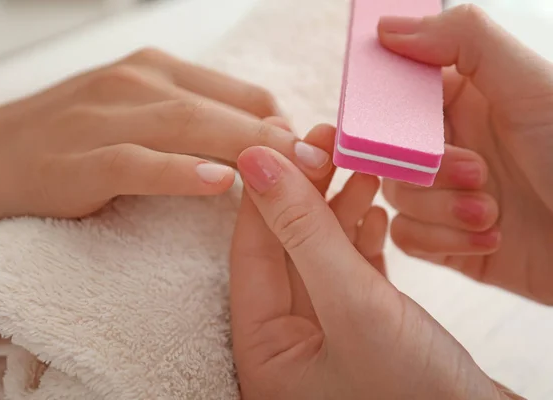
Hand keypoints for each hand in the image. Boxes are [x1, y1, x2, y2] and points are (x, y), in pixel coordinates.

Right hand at [0, 49, 330, 236]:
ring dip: (246, 150)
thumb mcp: (137, 113)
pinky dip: (180, 173)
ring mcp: (106, 117)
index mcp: (156, 71)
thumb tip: (258, 138)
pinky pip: (139, 162)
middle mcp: (136, 83)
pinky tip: (217, 184)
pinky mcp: (81, 158)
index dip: (281, 123)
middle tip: (322, 165)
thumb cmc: (72, 139)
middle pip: (225, 108)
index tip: (307, 153)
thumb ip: (195, 119)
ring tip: (292, 176)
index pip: (241, 91)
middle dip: (279, 138)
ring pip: (189, 128)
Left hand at [230, 126, 515, 398]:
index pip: (251, 252)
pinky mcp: (362, 329)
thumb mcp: (354, 305)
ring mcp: (325, 336)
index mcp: (264, 351)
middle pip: (286, 248)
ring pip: (320, 254)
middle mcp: (286, 346)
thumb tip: (254, 163)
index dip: (268, 190)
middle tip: (330, 139)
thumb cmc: (418, 395)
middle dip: (308, 192)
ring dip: (339, 208)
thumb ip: (303, 231)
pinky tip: (373, 208)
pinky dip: (360, 236)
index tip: (286, 136)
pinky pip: (348, 271)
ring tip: (362, 167)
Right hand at [378, 5, 552, 303]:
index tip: (406, 128)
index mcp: (465, 102)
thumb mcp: (529, 86)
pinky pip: (408, 238)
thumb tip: (389, 28)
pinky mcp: (445, 240)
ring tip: (491, 211)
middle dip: (431, 169)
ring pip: (396, 197)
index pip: (399, 97)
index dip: (391, 111)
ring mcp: (445, 194)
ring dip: (442, 209)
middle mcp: (451, 145)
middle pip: (390, 152)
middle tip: (478, 172)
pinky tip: (491, 238)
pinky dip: (444, 241)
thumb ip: (462, 40)